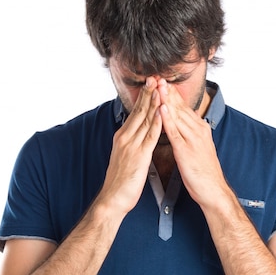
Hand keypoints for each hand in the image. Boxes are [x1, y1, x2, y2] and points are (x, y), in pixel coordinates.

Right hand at [98, 77, 161, 215]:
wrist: (113, 198)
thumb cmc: (120, 181)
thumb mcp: (124, 157)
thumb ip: (131, 143)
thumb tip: (136, 135)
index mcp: (123, 137)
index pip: (135, 112)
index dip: (144, 97)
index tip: (150, 84)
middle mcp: (125, 137)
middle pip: (139, 111)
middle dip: (148, 93)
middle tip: (155, 76)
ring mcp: (131, 145)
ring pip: (144, 120)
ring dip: (153, 102)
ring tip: (160, 87)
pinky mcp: (139, 156)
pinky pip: (150, 136)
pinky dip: (156, 122)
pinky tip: (162, 112)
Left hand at [158, 80, 227, 207]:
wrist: (213, 190)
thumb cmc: (204, 172)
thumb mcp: (198, 148)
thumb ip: (190, 135)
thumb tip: (181, 126)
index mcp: (200, 129)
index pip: (184, 107)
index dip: (172, 94)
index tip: (162, 82)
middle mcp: (197, 130)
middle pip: (181, 107)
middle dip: (168, 91)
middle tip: (158, 76)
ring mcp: (192, 139)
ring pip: (178, 115)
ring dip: (167, 99)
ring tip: (158, 85)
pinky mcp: (186, 150)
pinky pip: (175, 131)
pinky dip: (168, 118)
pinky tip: (161, 108)